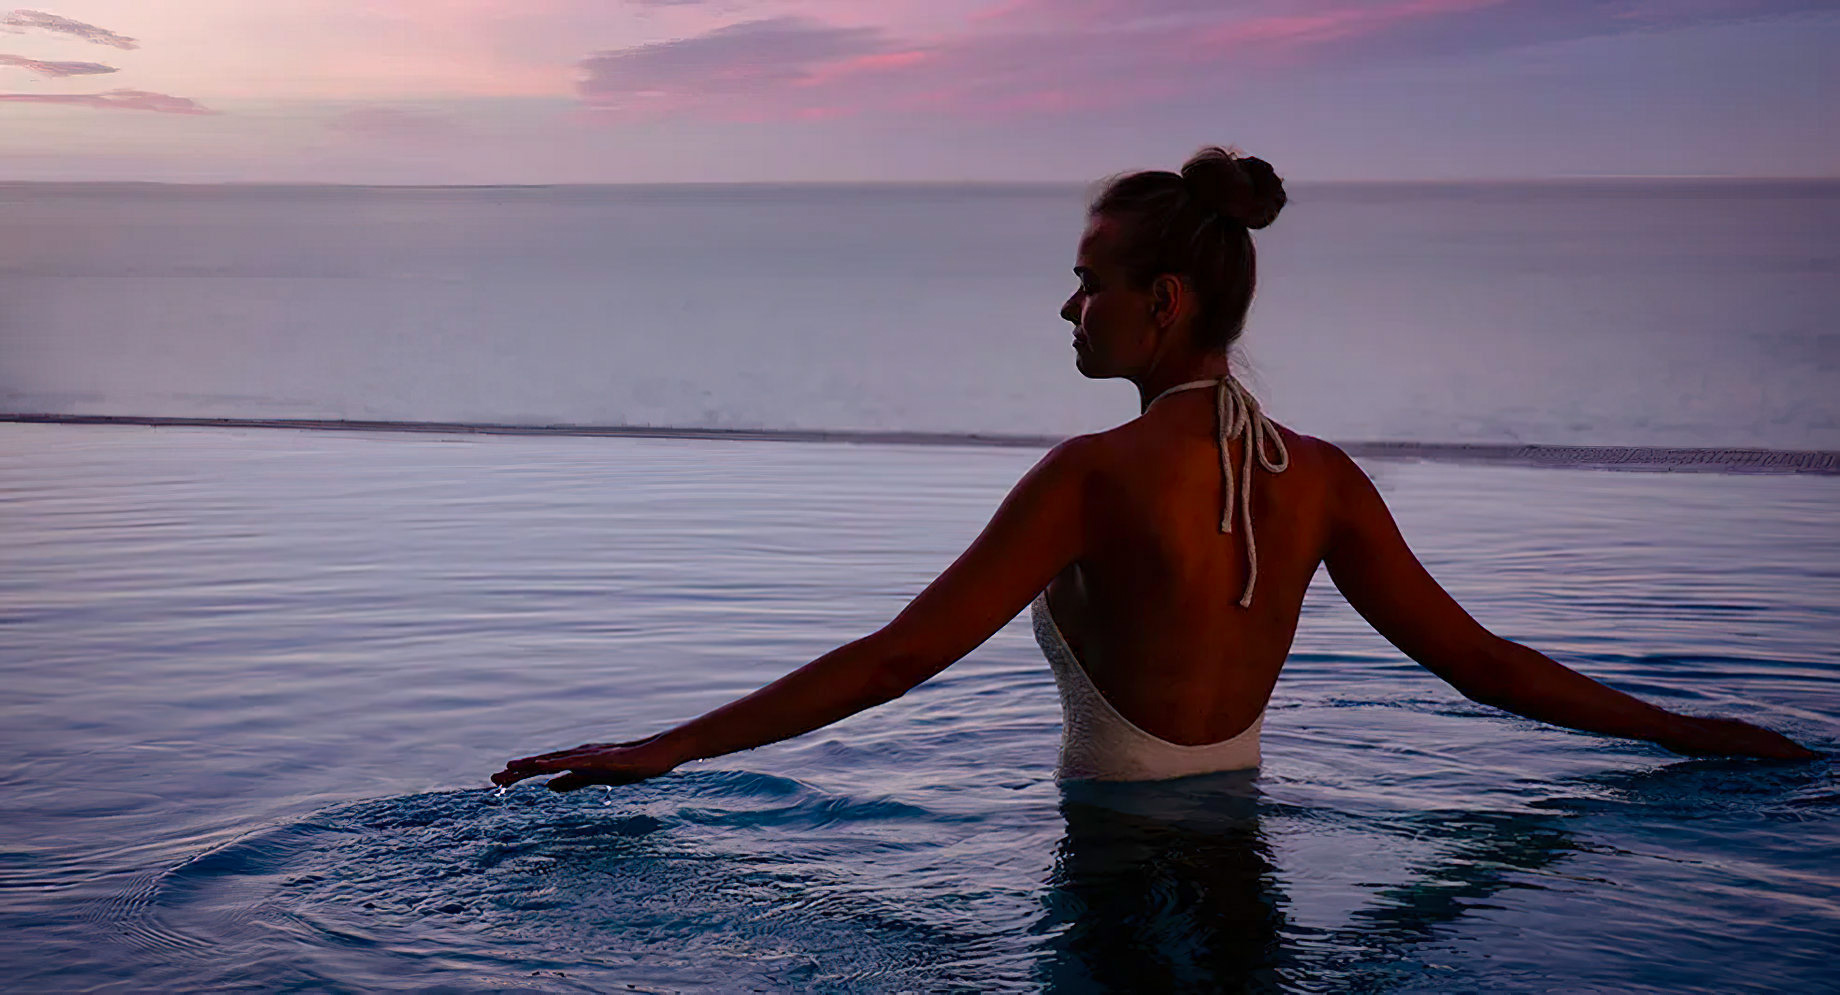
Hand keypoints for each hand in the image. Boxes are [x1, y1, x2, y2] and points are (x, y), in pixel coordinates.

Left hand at [492, 732, 680, 791]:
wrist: (657, 753)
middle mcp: (577, 754)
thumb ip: (572, 781)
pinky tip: (542, 766)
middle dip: (518, 771)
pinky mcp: (601, 758)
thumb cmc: (630, 765)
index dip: (520, 774)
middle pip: (542, 762)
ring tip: (510, 769)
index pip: (542, 768)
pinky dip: (557, 763)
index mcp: (575, 761)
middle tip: (493, 779)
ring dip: (531, 764)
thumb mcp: (595, 777)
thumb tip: (549, 787)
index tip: (498, 782)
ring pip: (554, 760)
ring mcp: (589, 755)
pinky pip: (575, 762)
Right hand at [1662, 715, 1818, 760]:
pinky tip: (1789, 756)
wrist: (1664, 725)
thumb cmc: (1673, 733)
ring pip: (1770, 740)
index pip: (1758, 735)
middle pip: (1769, 736)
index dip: (1777, 743)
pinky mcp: (1732, 740)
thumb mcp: (1694, 740)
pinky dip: (1778, 750)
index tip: (1792, 751)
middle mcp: (1735, 727)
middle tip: (1809, 756)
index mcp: (1728, 728)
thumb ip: (1709, 744)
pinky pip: (1761, 746)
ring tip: (1806, 756)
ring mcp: (1734, 733)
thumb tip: (1708, 751)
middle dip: (1789, 746)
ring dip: (1789, 748)